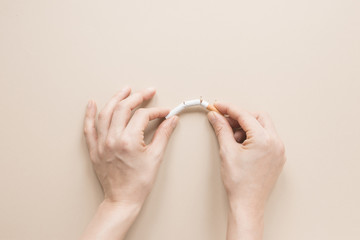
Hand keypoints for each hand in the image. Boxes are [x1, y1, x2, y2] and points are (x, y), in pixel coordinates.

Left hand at [82, 87, 177, 239]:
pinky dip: (89, 114)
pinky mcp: (94, 149)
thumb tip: (171, 120)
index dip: (156, 111)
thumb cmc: (139, 183)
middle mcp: (112, 139)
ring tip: (124, 90)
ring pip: (105, 113)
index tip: (164, 112)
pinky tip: (92, 104)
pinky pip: (89, 128)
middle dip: (137, 97)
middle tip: (147, 92)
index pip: (142, 116)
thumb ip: (163, 135)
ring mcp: (101, 143)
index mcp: (128, 141)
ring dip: (115, 99)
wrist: (122, 199)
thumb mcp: (155, 157)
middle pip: (123, 108)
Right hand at [207, 102, 285, 239]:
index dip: (229, 108)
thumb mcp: (227, 151)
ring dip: (247, 127)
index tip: (218, 106)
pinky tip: (241, 145)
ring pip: (263, 127)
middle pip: (258, 117)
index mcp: (264, 139)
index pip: (245, 115)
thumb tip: (216, 116)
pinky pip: (267, 138)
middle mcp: (276, 143)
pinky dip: (254, 136)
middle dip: (241, 117)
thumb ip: (222, 129)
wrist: (247, 204)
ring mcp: (278, 150)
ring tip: (232, 139)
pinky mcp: (277, 157)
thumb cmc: (239, 183)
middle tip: (225, 121)